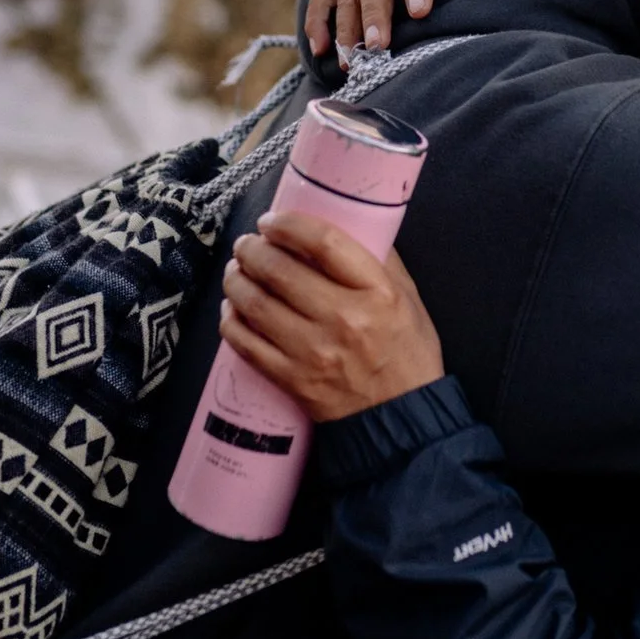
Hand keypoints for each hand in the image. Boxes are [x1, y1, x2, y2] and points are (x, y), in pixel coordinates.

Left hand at [221, 213, 445, 420]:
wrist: (401, 418)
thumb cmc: (407, 353)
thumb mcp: (409, 299)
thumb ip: (381, 261)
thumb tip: (349, 224)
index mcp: (376, 292)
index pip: (324, 242)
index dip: (289, 224)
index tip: (272, 221)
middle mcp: (343, 319)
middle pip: (279, 269)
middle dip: (252, 249)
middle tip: (247, 244)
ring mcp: (313, 352)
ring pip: (254, 303)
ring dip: (235, 279)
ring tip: (236, 271)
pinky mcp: (291, 379)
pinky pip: (244, 342)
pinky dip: (230, 319)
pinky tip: (233, 308)